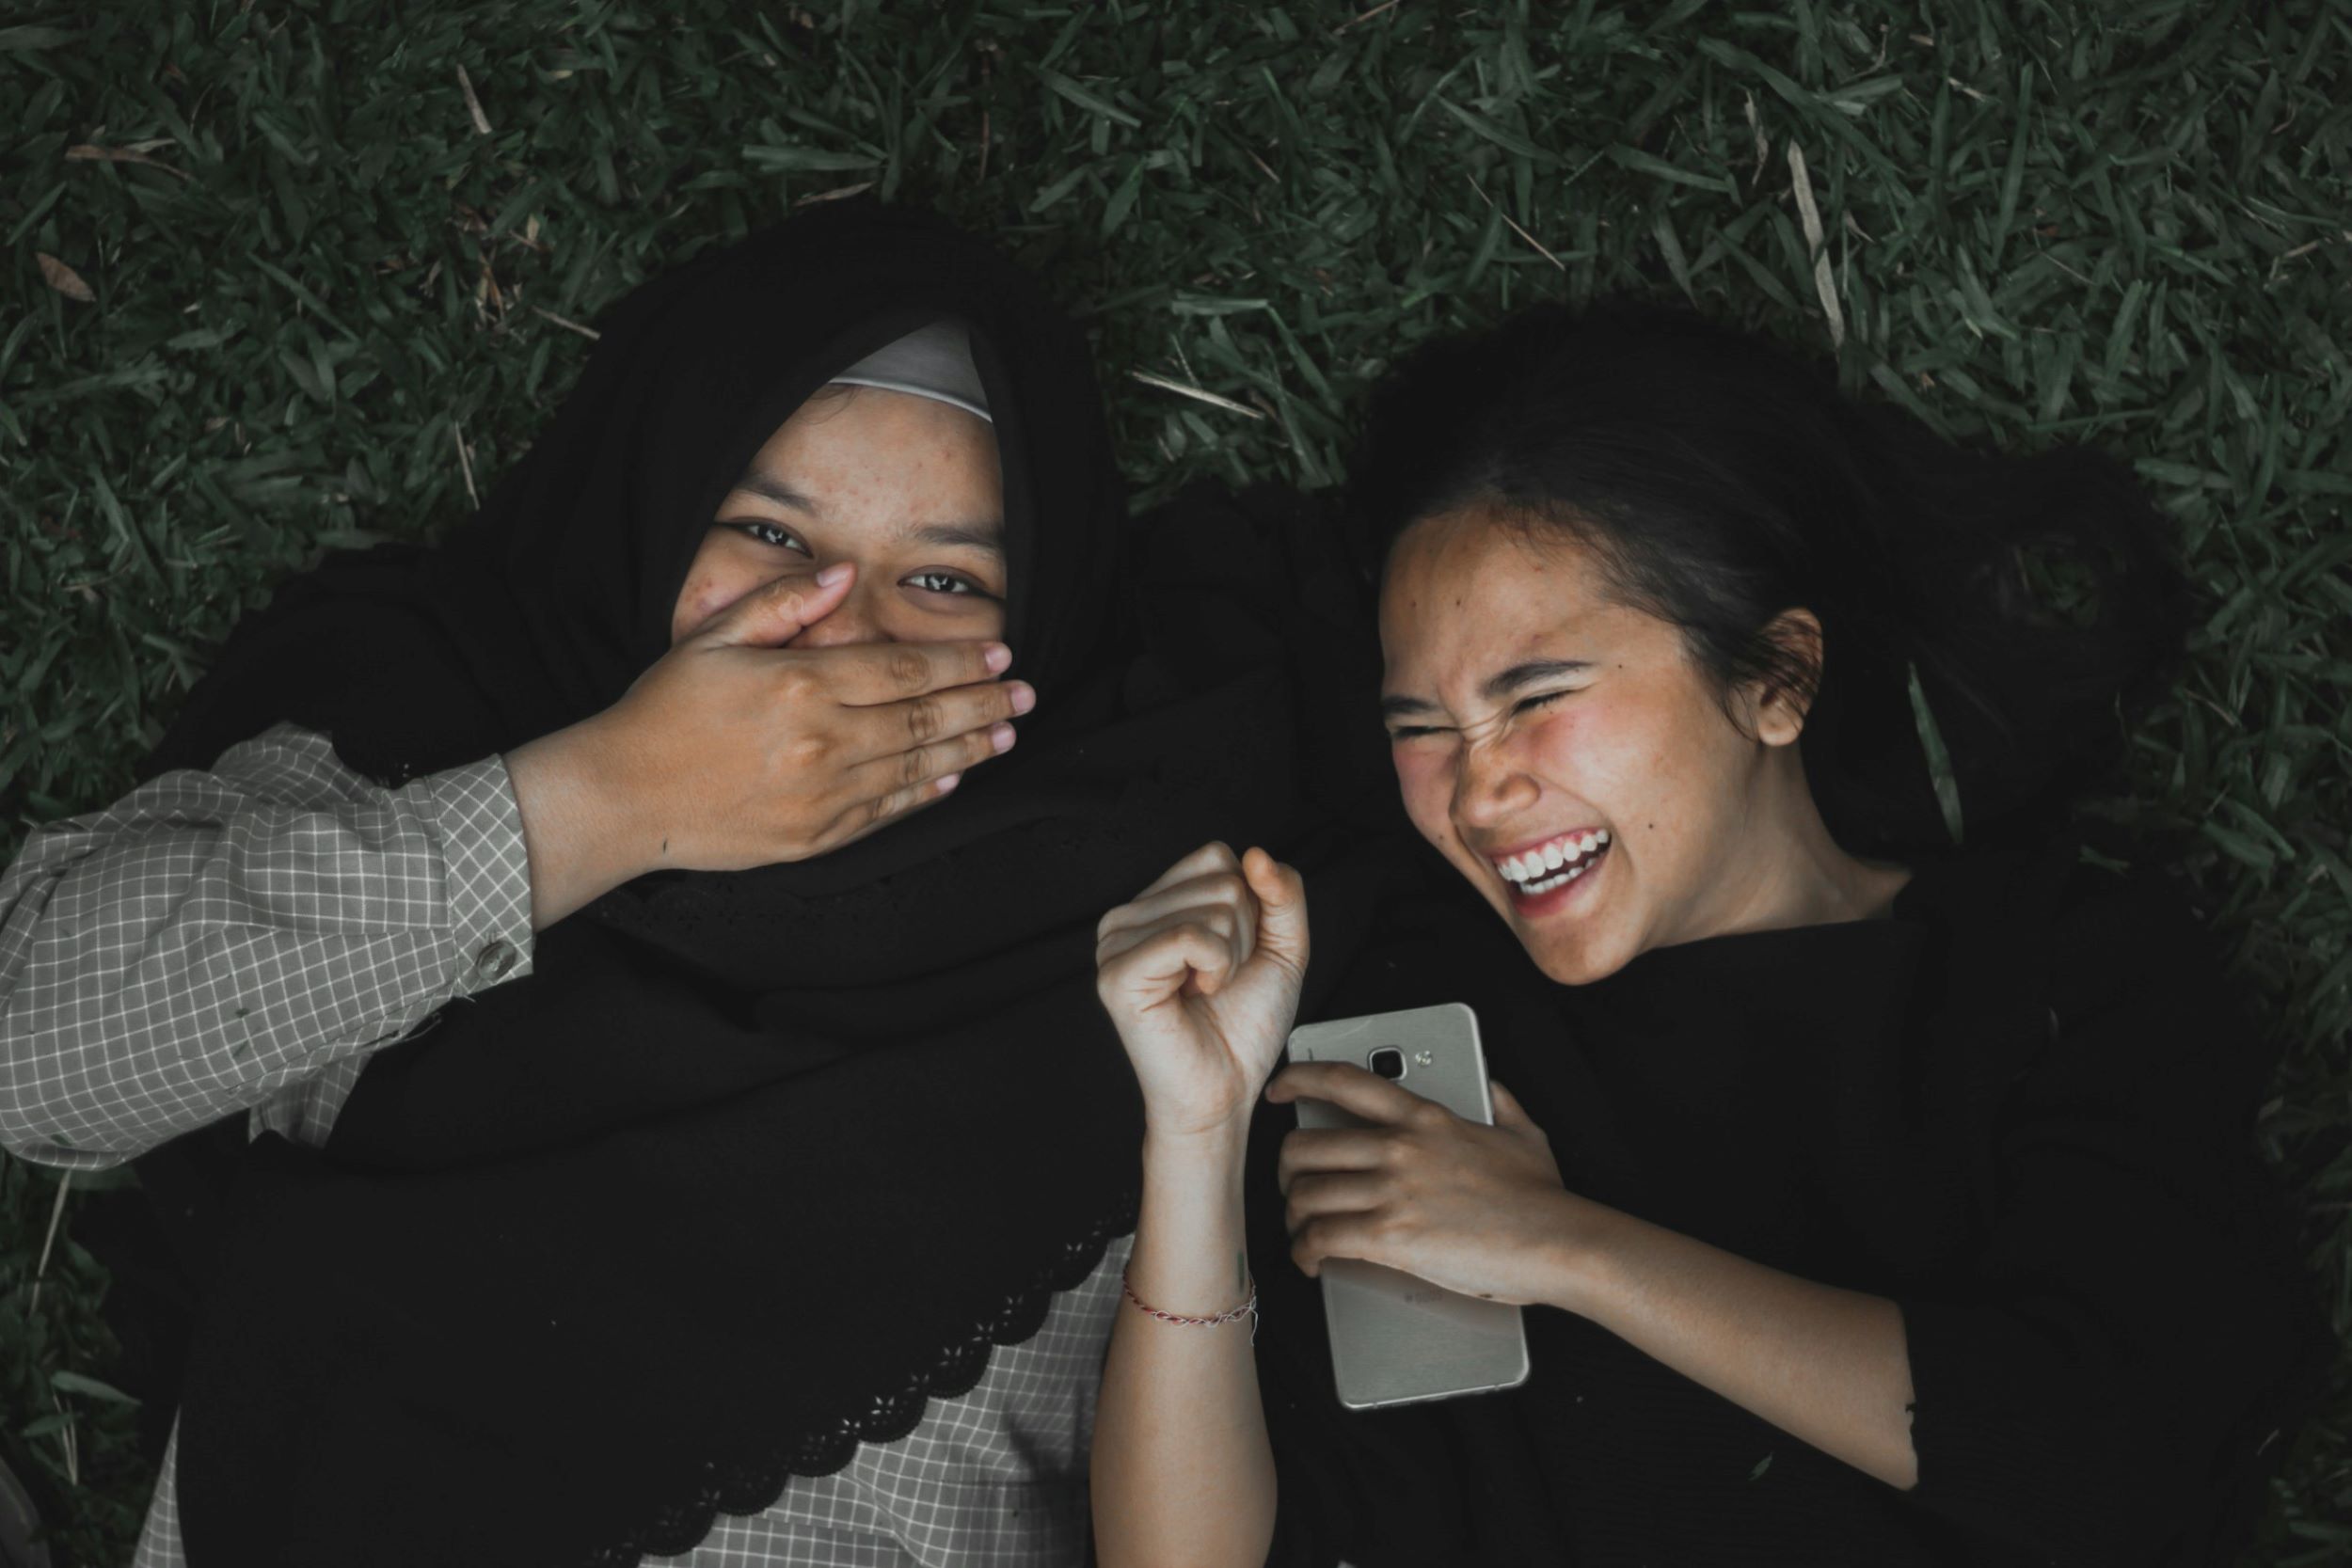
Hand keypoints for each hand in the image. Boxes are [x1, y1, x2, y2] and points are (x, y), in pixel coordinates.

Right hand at [585, 564, 1031, 871]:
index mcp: (801, 685)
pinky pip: (887, 811)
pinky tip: (954, 776)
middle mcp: (822, 742)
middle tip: (1025, 694)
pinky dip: (926, 792)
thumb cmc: (662, 711)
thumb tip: (845, 575)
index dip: (960, 660)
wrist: (622, 797)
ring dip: (969, 748)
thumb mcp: (713, 639)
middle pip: (925, 718)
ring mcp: (823, 795)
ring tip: (1006, 732)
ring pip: (916, 766)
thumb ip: (784, 605)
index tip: (1001, 653)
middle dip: (983, 703)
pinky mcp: (816, 836)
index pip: (904, 669)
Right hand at [1095, 844, 1310, 1142]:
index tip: (1231, 955)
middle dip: (1243, 936)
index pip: (1218, 856)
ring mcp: (1115, 942)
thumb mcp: (1282, 947)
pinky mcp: (1117, 973)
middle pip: (1222, 879)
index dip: (1249, 908)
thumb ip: (1282, 895)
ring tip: (1204, 990)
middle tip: (1217, 980)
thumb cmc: (1244, 1027)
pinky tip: (1194, 994)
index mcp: (1156, 903)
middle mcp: (1127, 915)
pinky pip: (1191, 936)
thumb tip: (1257, 854)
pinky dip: (1214, 968)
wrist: (1224, 1092)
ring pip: (1213, 907)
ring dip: (1230, 958)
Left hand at [1269, 1066, 1573, 1304]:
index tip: (1279, 1090)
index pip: (1343, 1081)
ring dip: (1294, 1218)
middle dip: (1286, 1172)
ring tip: (1304, 1231)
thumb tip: (1490, 1083)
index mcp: (1425, 1117)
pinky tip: (1312, 1261)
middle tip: (1293, 1187)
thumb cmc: (1543, 1196)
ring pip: (1304, 1195)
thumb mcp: (1521, 1130)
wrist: (1560, 1241)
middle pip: (1304, 1147)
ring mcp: (1392, 1191)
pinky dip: (1304, 1252)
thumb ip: (1498, 1099)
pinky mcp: (1390, 1236)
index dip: (1298, 1079)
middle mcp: (1399, 1146)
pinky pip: (1319, 1239)